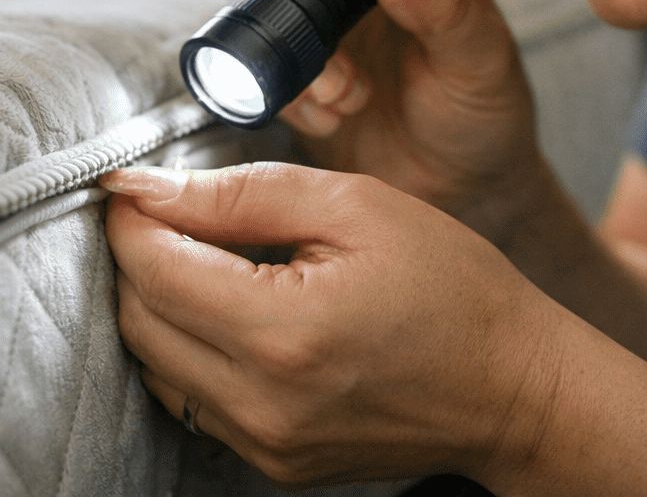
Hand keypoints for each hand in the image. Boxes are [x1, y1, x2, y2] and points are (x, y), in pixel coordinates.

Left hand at [102, 161, 564, 488]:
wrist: (514, 387)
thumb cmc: (453, 287)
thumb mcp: (355, 208)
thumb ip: (241, 194)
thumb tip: (149, 188)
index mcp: (284, 332)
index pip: (154, 270)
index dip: (132, 217)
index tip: (136, 184)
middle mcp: (262, 404)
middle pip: (139, 320)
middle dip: (140, 256)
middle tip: (173, 211)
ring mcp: (265, 444)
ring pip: (155, 365)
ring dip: (160, 304)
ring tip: (208, 256)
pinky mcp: (273, 463)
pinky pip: (193, 400)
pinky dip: (191, 348)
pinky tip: (235, 309)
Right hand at [225, 0, 542, 239]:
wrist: (456, 189)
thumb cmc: (482, 112)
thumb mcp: (482, 63)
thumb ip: (450, 9)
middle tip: (307, 13)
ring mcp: (307, 15)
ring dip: (282, 33)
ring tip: (343, 90)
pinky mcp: (282, 66)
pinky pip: (249, 56)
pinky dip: (281, 86)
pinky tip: (332, 117)